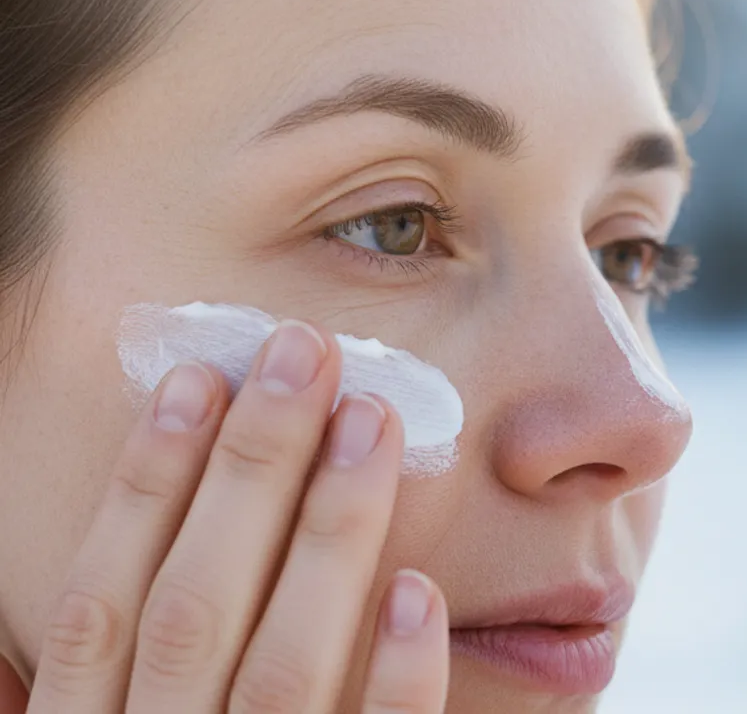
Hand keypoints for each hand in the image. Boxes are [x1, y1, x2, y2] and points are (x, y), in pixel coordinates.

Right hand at [18, 319, 448, 712]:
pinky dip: (398, 678)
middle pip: (195, 609)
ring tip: (371, 420)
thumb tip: (13, 646)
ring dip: (330, 535)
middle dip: (250, 470)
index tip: (196, 377)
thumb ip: (82, 699)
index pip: (101, 607)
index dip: (144, 486)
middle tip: (304, 353)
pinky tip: (420, 590)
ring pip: (285, 668)